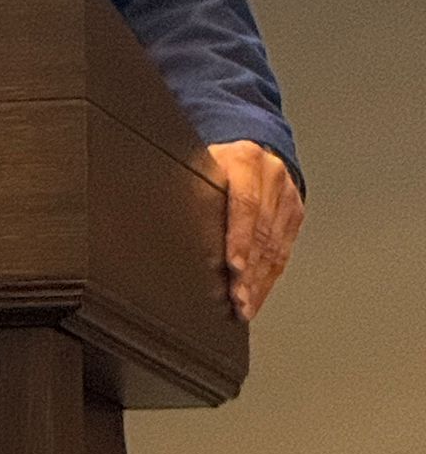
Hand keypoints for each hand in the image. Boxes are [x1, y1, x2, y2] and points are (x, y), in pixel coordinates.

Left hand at [206, 140, 303, 320]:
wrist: (253, 147)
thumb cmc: (216, 160)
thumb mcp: (201, 163)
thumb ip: (190, 188)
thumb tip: (158, 214)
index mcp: (245, 160)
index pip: (245, 203)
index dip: (239, 238)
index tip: (233, 266)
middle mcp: (271, 177)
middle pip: (261, 232)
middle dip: (248, 270)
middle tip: (236, 299)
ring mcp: (287, 196)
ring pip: (275, 247)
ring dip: (259, 281)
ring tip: (244, 306)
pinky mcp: (295, 214)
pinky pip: (284, 252)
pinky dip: (268, 278)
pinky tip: (256, 296)